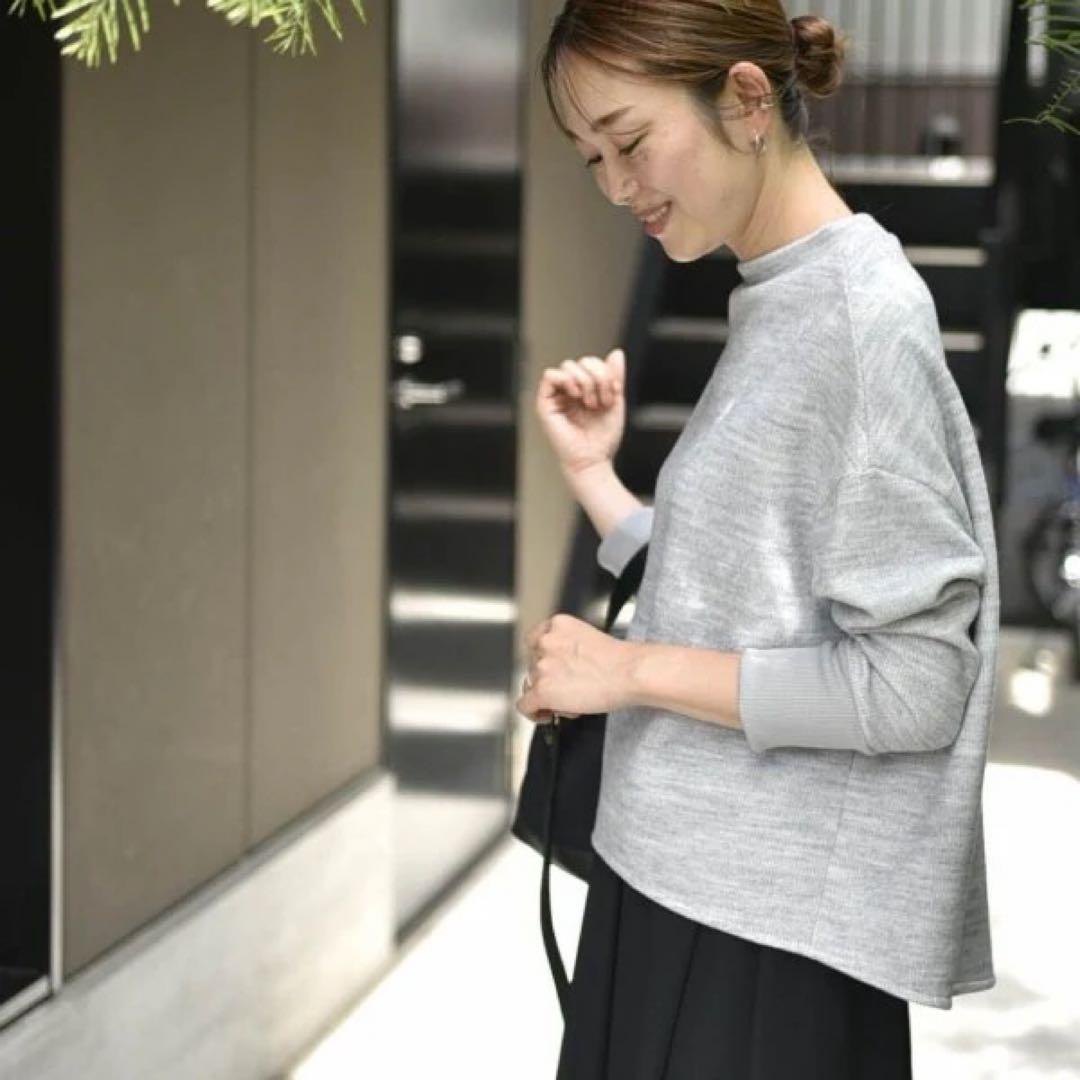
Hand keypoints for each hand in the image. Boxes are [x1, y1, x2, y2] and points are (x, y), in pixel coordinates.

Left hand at [516, 613, 635, 723]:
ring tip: (570, 702)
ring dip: (547, 695)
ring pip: (531, 686)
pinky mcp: (542, 690)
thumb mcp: (587, 638)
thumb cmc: (619, 660)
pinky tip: (547, 716)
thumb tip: (557, 670)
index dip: (542, 659)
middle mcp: (545, 642)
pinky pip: (524, 706)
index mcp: (557, 624)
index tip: (549, 670)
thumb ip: (566, 647)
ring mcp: (542, 665)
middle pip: (533, 665)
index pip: (534, 641)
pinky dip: (534, 713)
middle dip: (549, 679)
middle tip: (568, 690)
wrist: (630, 672)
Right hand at [535, 348, 626, 476]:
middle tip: (601, 401)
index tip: (614, 393)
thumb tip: (617, 352)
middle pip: (581, 361)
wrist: (593, 459)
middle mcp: (570, 391)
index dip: (606, 373)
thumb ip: (615, 376)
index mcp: (586, 389)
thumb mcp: (616, 401)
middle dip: (597, 378)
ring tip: (589, 403)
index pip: (592, 363)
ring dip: (585, 382)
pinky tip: (576, 396)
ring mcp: (557, 396)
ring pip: (568, 365)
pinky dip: (566, 380)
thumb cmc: (602, 438)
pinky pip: (550, 375)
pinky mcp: (545, 404)